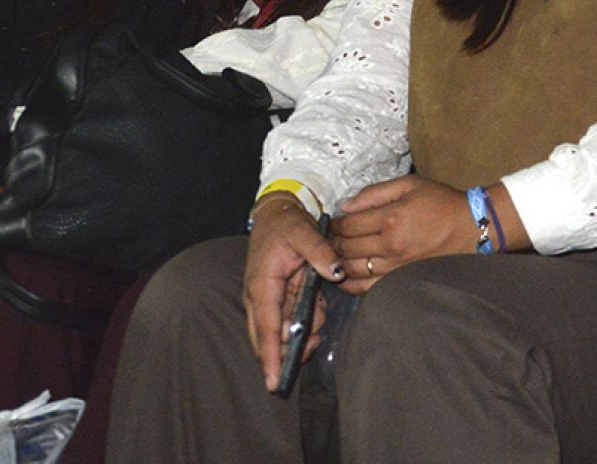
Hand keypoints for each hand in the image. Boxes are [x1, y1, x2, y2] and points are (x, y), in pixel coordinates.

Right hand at [243, 193, 341, 391]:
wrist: (277, 214)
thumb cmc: (286, 224)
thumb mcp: (304, 232)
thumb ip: (321, 251)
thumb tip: (336, 273)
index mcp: (262, 285)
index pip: (267, 327)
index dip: (271, 356)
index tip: (273, 381)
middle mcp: (260, 298)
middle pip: (269, 339)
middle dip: (286, 354)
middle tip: (309, 353)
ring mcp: (268, 300)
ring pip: (281, 334)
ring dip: (301, 335)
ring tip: (319, 320)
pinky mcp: (278, 299)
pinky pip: (290, 322)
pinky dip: (306, 323)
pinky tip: (318, 313)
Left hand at [329, 176, 479, 294]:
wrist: (472, 227)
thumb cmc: (441, 202)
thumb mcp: (410, 185)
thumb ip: (375, 193)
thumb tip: (344, 206)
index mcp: (391, 218)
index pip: (347, 224)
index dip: (335, 222)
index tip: (336, 220)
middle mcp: (390, 245)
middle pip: (345, 247)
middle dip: (334, 241)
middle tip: (334, 236)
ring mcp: (396, 266)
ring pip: (352, 269)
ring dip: (339, 261)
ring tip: (339, 254)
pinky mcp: (401, 279)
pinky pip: (367, 288)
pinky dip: (351, 284)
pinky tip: (347, 276)